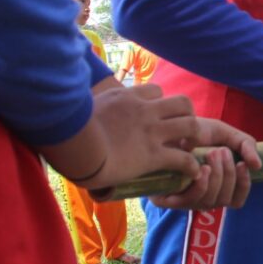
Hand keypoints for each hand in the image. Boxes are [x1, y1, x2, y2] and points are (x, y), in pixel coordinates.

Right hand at [79, 85, 203, 189]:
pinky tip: (192, 173)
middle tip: (182, 132)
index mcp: (126, 97)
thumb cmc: (67, 128)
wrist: (73, 147)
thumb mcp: (81, 106)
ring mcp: (151, 132)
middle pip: (183, 103)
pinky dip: (192, 166)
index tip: (159, 115)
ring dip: (195, 137)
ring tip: (189, 149)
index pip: (157, 90)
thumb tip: (76, 108)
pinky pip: (184, 159)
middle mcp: (144, 111)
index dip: (162, 103)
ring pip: (191, 125)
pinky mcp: (152, 155)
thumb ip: (90, 107)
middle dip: (188, 116)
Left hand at [147, 118, 261, 209]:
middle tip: (221, 152)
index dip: (244, 185)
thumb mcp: (226, 134)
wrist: (166, 126)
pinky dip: (202, 185)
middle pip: (225, 200)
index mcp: (218, 186)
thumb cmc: (196, 132)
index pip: (237, 199)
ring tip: (213, 154)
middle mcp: (203, 197)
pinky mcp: (168, 200)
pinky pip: (191, 201)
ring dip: (217, 177)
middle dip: (228, 175)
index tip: (243, 164)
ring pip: (211, 201)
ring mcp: (186, 200)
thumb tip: (258, 166)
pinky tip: (202, 169)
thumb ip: (246, 145)